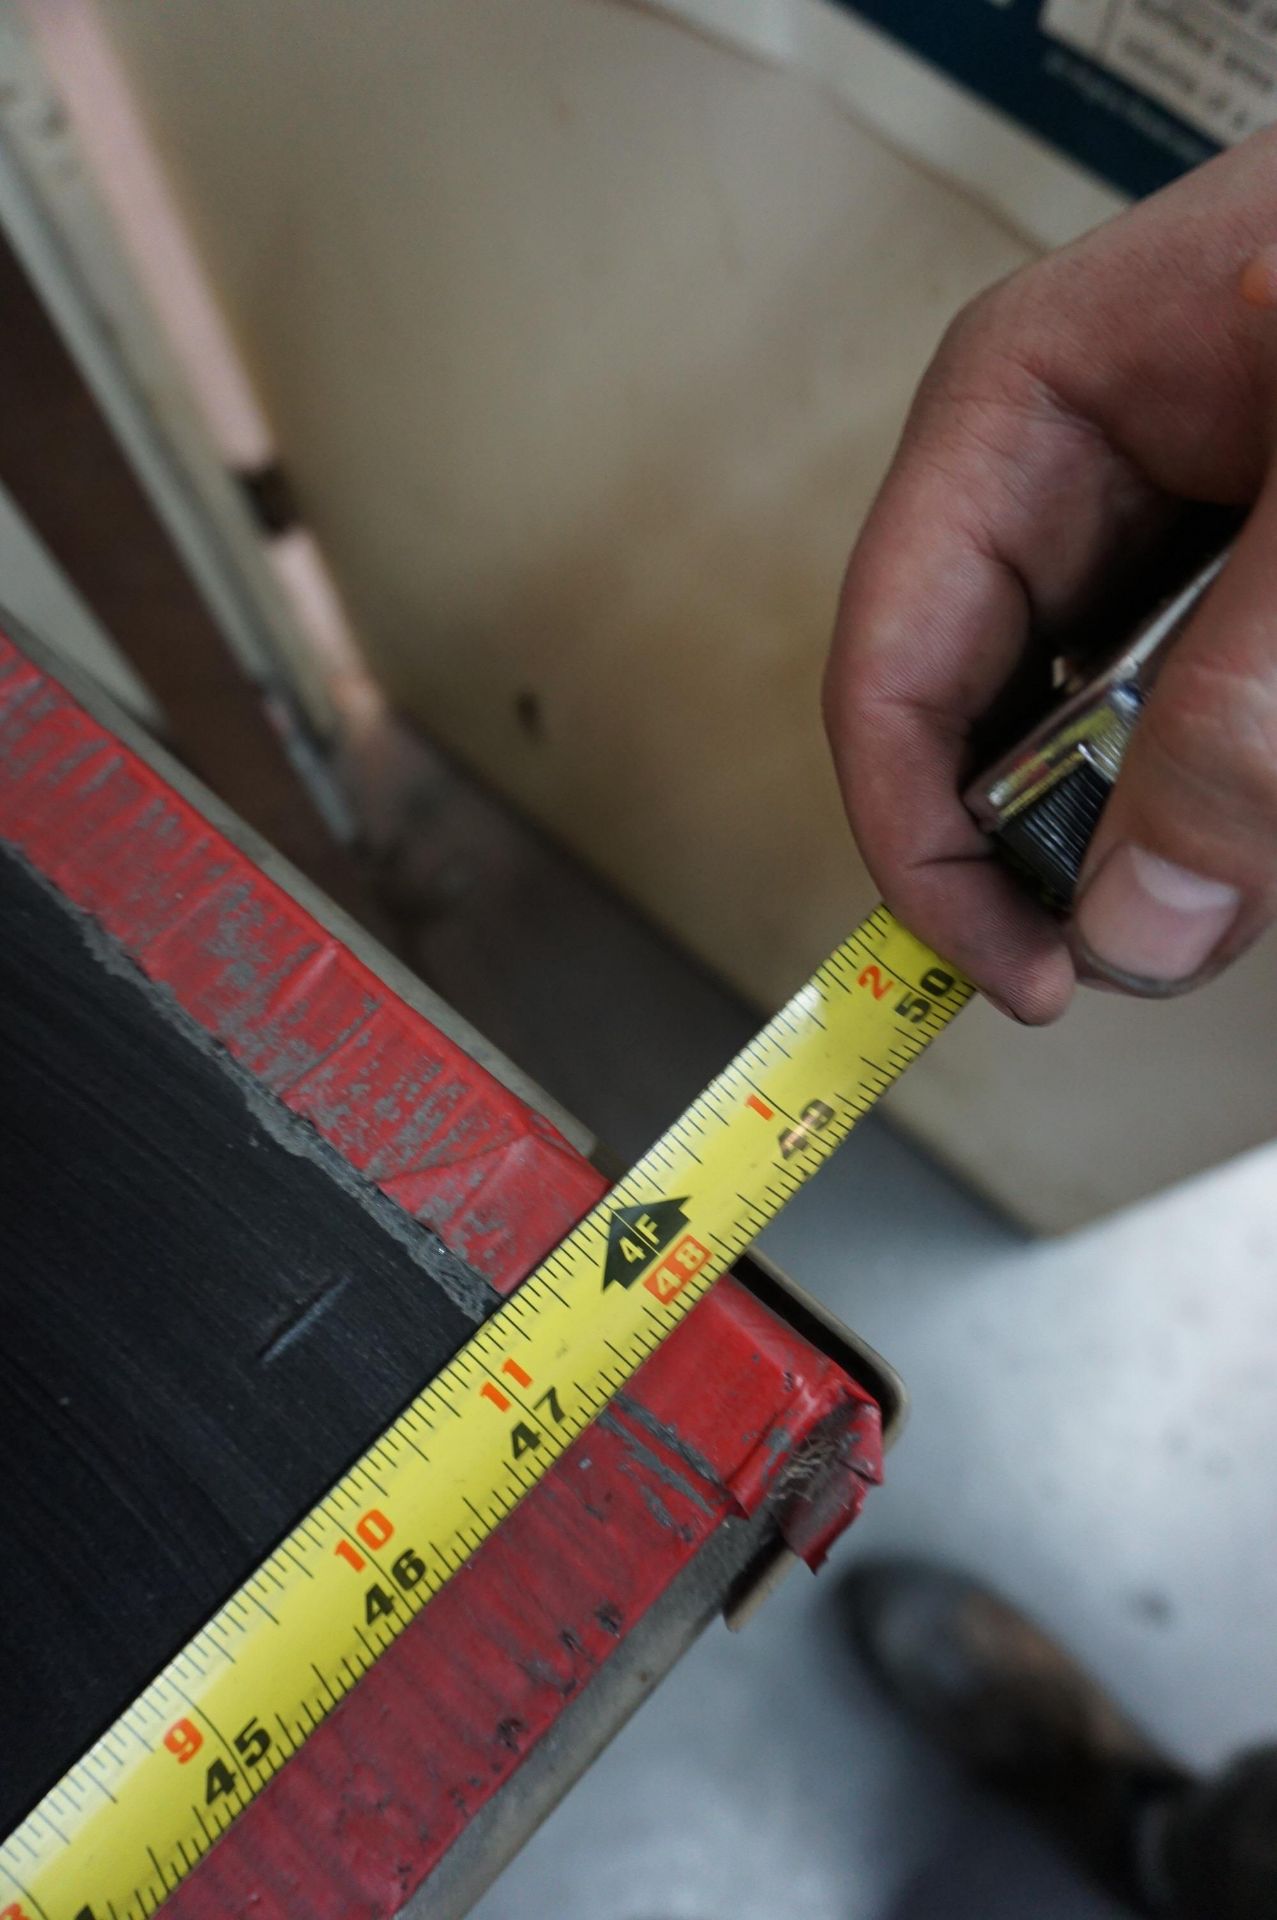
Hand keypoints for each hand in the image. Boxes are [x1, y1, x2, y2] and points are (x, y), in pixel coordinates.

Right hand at [824, 127, 1276, 1022]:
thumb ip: (1244, 703)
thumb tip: (1141, 918)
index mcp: (1017, 410)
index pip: (889, 670)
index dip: (924, 848)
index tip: (1021, 973)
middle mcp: (1056, 478)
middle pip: (987, 725)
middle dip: (1076, 845)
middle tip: (1180, 923)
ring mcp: (1145, 526)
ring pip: (1097, 743)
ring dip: (1175, 817)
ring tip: (1256, 832)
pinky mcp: (1226, 572)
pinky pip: (1189, 716)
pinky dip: (1235, 777)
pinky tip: (1268, 776)